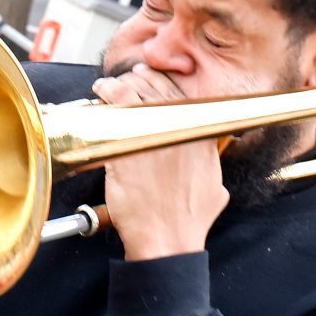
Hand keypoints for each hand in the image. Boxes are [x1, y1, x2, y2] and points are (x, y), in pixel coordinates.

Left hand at [91, 63, 227, 261]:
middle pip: (157, 88)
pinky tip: (100, 97)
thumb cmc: (188, 222)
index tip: (154, 80)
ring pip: (134, 93)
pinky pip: (114, 110)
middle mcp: (179, 129)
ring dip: (119, 85)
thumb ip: (213, 173)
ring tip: (108, 87)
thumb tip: (213, 172)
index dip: (165, 84)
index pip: (183, 96)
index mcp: (201, 136)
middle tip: (131, 77)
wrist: (167, 238)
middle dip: (142, 78)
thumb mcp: (215, 191)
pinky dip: (106, 98)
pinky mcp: (126, 145)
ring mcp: (152, 135)